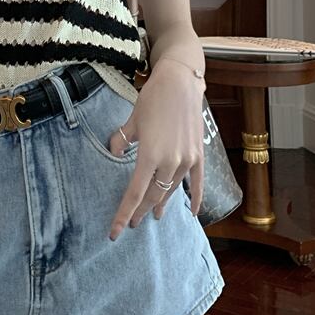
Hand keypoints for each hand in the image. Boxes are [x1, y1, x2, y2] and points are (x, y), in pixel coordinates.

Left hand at [107, 59, 205, 239]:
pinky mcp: (199, 155)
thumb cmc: (152, 98)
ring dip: (162, 203)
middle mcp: (170, 162)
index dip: (123, 215)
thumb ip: (121, 141)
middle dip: (141, 211)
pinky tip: (192, 213)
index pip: (134, 194)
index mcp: (149, 155)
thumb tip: (115, 153)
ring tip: (155, 214)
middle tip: (132, 223)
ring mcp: (187, 160)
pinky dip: (195, 198)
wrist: (180, 82)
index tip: (115, 232)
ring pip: (171, 190)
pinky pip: (198, 183)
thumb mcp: (131, 121)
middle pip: (152, 196)